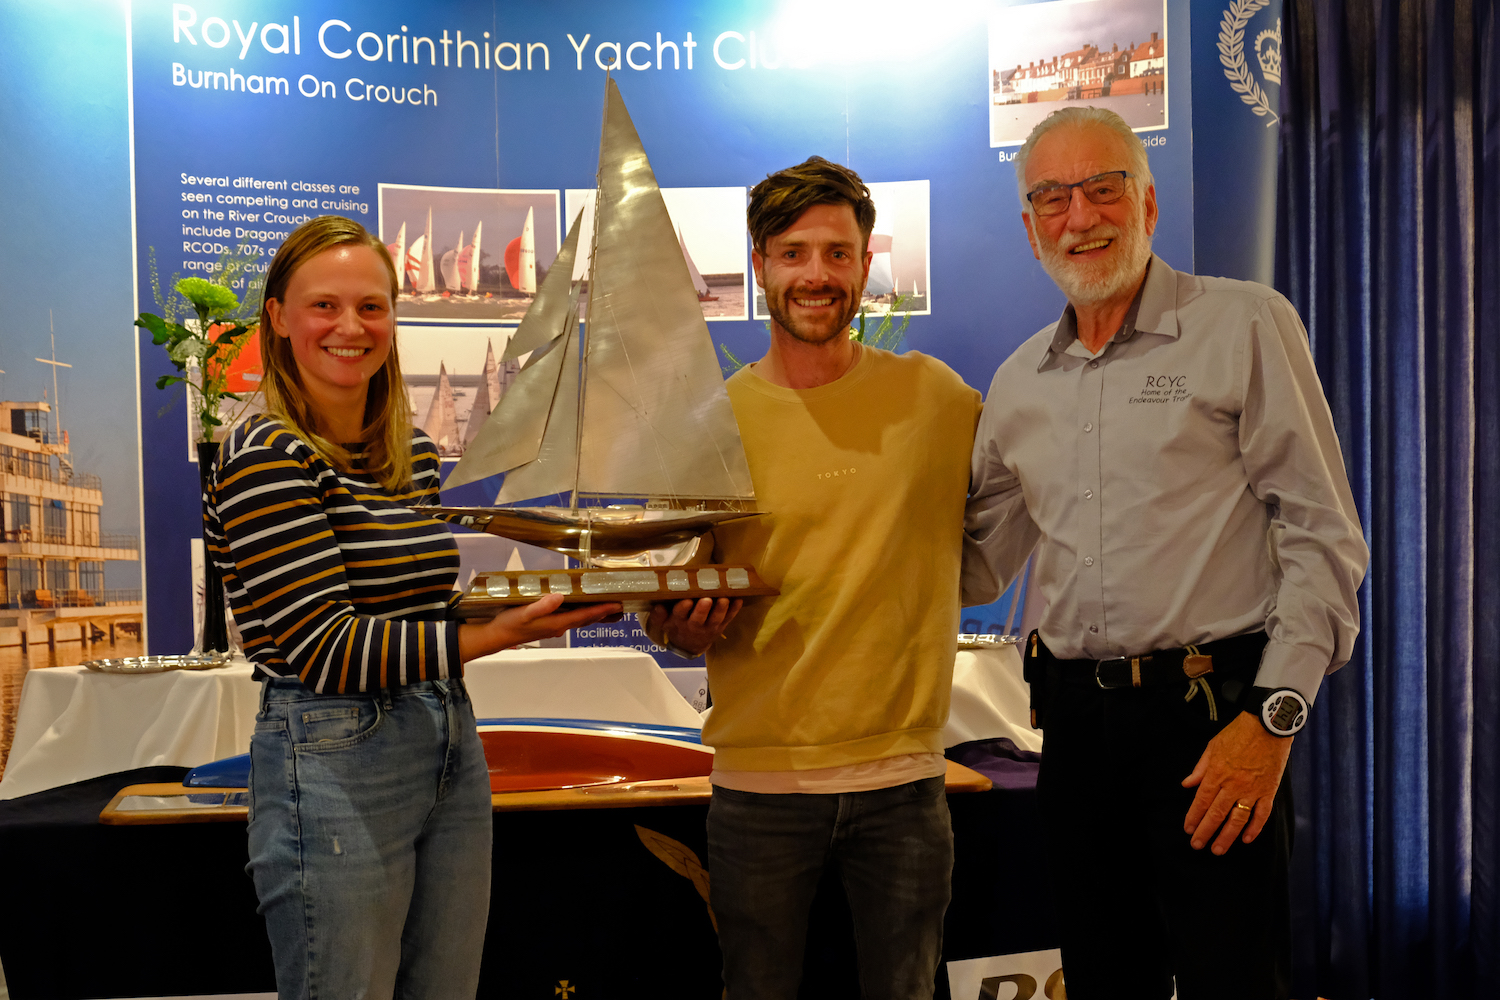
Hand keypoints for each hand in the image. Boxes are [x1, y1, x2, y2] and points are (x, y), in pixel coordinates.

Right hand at [459, 593, 621, 661]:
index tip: (617, 605)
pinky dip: (582, 614)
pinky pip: (571, 619)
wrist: (495, 636)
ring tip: (609, 609)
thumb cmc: (509, 623)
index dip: (601, 610)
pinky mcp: (548, 624)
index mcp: (555, 623)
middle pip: (586, 619)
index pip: (584, 616)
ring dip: (595, 615)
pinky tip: (582, 609)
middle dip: (604, 613)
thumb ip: (541, 606)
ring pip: (579, 620)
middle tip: (621, 607)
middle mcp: (558, 626)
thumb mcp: (523, 612)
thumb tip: (559, 597)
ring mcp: (553, 626)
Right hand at [644, 598, 741, 657]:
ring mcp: (709, 627)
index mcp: (679, 621)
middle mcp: (694, 625)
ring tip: (724, 600)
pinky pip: (728, 619)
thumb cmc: (677, 627)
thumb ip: (658, 616)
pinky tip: (738, 601)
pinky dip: (734, 610)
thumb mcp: (664, 624)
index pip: (679, 615)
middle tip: (706, 600)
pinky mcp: (721, 626)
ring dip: (720, 610)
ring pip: (715, 619)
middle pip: (698, 618)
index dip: (683, 609)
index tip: (686, 601)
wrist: (690, 645)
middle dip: (702, 610)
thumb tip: (658, 607)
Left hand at [1181, 712, 1292, 854]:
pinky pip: (1262, 814)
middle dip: (1206, 832)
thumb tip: (1187, 785)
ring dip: (1227, 836)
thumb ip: (1200, 768)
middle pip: (1217, 814)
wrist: (1267, 725)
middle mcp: (1233, 784)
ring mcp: (1252, 789)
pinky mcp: (1268, 790)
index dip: (1193, 817)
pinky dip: (1255, 828)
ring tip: (1218, 850)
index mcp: (1217, 773)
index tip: (1188, 830)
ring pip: (1238, 819)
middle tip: (1198, 846)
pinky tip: (1246, 839)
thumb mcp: (1212, 746)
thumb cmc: (1238, 733)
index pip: (1201, 800)